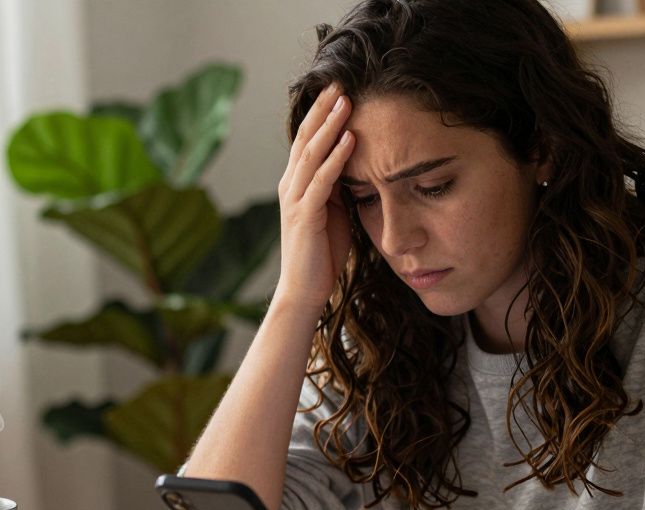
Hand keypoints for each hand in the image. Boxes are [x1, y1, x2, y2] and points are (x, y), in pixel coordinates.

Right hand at [272, 83, 356, 316]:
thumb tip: (355, 166)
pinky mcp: (304, 215)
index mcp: (295, 185)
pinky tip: (350, 140)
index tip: (338, 90)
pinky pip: (322, 180)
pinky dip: (337, 158)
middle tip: (339, 82)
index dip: (320, 115)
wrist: (304, 291)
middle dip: (323, 110)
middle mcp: (289, 187)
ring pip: (311, 154)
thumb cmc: (321, 255)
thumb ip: (337, 189)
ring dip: (330, 126)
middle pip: (304, 139)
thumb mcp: (333, 213)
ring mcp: (294, 200)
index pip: (305, 141)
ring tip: (347, 102)